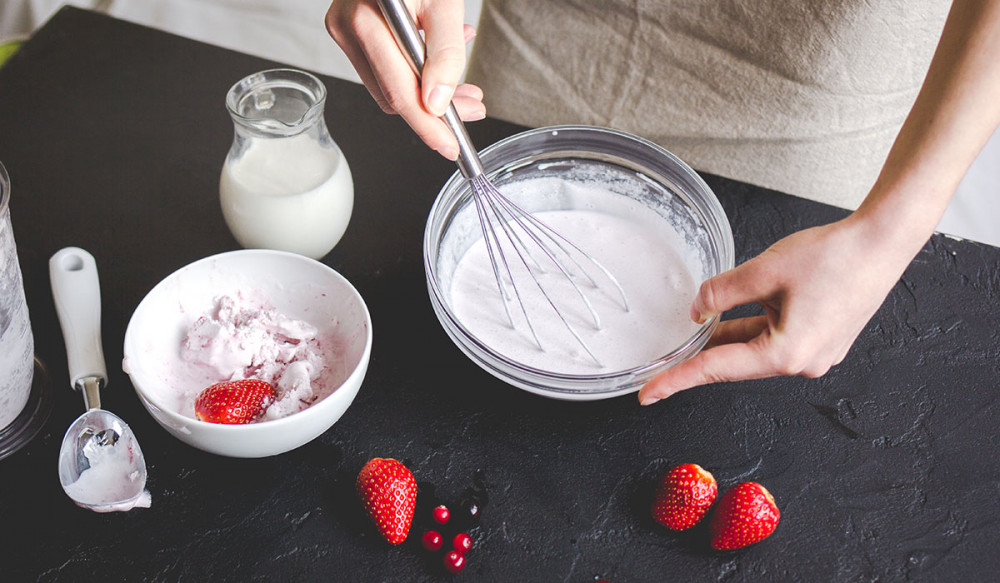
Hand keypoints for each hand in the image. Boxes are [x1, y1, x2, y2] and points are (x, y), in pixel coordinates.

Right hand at [325, 0, 485, 159]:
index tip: (449, 147)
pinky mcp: (349, 30)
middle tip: (473, 108)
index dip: (427, 126)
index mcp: (366, 21)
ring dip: (429, 92)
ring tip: (465, 88)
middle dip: (436, 110)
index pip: (398, 93)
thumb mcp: (444, 3)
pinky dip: (416, 72)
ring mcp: (344, 30)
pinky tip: (441, 65)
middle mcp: (347, 28)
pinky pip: (384, 66)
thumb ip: (445, 54)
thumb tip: (439, 103)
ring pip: (390, 84)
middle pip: (393, 94)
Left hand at [637, 215, 915, 404]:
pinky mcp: (821, 341)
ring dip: (726, 338)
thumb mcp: (765, 270)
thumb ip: (722, 292)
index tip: (648, 394)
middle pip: (735, 362)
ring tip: (696, 325)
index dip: (677, 379)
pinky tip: (730, 316)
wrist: (882, 243)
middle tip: (661, 362)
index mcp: (786, 354)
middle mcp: (802, 363)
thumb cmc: (835, 257)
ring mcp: (815, 354)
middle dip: (700, 355)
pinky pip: (773, 340)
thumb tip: (697, 309)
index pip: (716, 369)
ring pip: (754, 349)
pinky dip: (750, 329)